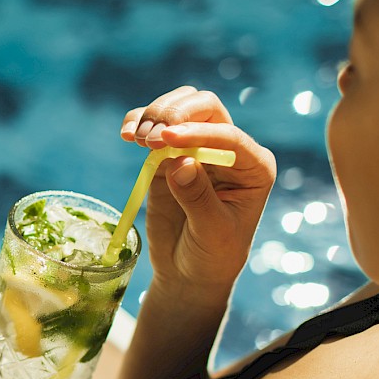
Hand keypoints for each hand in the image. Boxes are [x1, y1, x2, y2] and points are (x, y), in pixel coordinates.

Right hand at [119, 86, 275, 299]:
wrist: (189, 271)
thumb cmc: (212, 255)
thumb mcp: (212, 232)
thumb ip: (198, 198)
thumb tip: (180, 162)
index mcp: (252, 167)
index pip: (228, 136)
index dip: (198, 133)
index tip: (166, 139)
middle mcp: (227, 150)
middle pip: (206, 108)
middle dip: (175, 115)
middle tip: (149, 139)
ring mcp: (196, 148)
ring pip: (180, 107)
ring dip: (155, 115)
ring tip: (135, 139)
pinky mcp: (167, 154)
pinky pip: (154, 124)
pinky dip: (138, 120)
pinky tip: (126, 133)